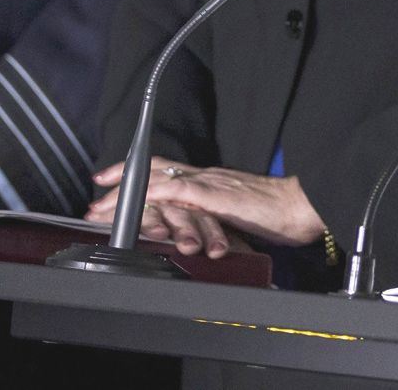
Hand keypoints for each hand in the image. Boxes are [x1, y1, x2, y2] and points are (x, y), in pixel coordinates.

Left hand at [94, 160, 321, 251]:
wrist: (302, 206)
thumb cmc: (278, 214)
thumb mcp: (238, 214)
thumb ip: (215, 216)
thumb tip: (198, 228)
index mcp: (210, 180)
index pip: (166, 169)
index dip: (134, 171)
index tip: (108, 178)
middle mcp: (206, 177)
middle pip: (154, 171)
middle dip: (120, 181)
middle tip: (95, 192)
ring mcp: (211, 184)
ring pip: (160, 180)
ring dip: (128, 193)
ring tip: (105, 206)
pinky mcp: (219, 197)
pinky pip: (182, 191)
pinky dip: (158, 193)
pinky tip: (142, 198)